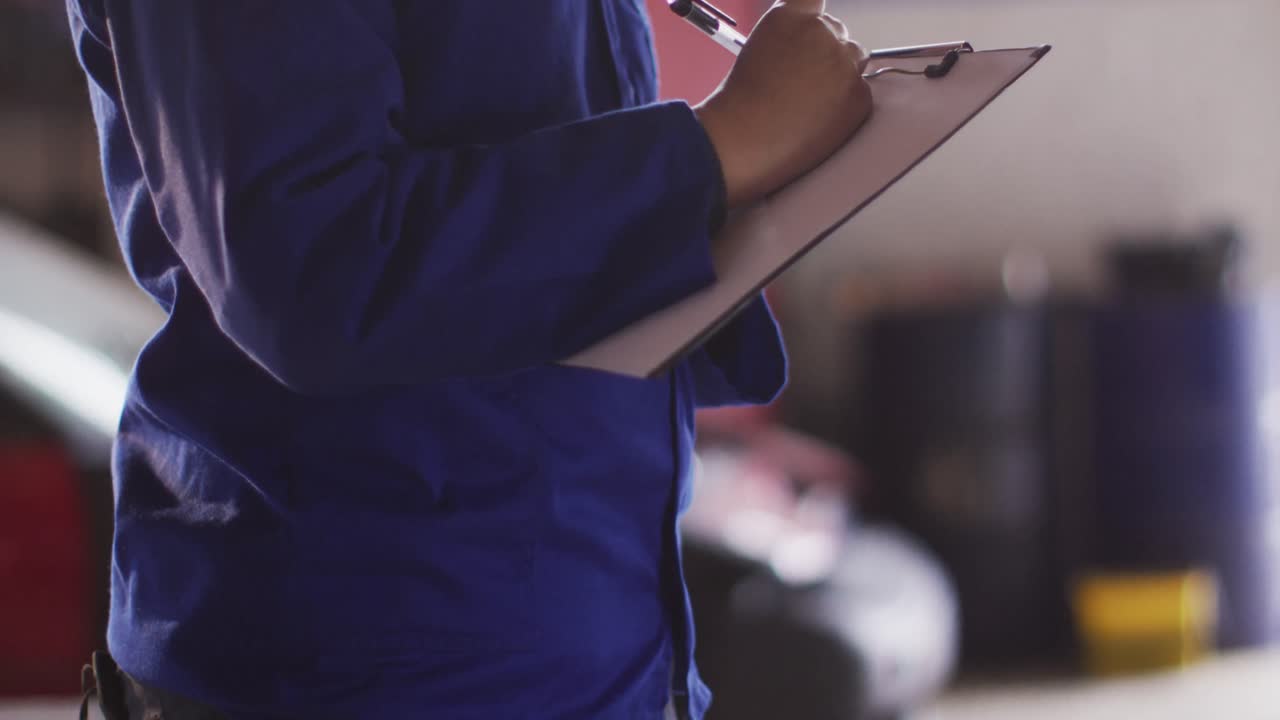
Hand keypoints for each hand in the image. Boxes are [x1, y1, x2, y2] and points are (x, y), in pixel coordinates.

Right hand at [695, 0, 872, 207]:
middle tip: (804, 82)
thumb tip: (806, 46)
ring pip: (854, 59)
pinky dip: (846, 106)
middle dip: (826, 52)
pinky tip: (819, 120)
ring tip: (810, 103)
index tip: (812, 34)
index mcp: (790, 16)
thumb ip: (789, 36)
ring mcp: (844, 63)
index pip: (814, 0)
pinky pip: (861, 93)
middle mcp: (821, 31)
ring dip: (840, 75)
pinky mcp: (859, 95)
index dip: (814, 19)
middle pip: (837, 32)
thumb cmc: (741, 105)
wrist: (745, 142)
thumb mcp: (759, 50)